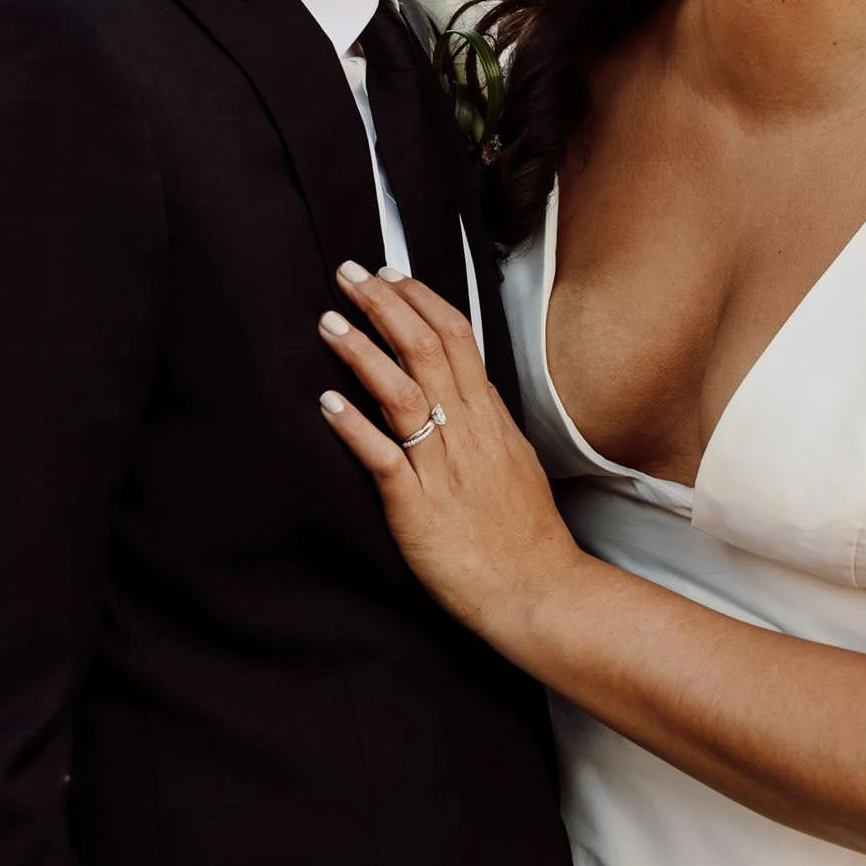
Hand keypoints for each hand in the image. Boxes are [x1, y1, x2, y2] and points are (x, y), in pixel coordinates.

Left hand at [318, 262, 583, 649]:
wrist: (537, 592)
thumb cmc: (524, 532)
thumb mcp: (514, 458)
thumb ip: (486, 420)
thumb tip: (465, 385)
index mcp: (489, 417)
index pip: (455, 337)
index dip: (419, 299)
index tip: (389, 273)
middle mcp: (467, 433)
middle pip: (425, 350)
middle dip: (384, 305)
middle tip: (349, 274)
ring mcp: (443, 470)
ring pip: (402, 394)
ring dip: (362, 353)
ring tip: (329, 323)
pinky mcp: (418, 510)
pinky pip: (385, 460)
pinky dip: (355, 428)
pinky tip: (327, 404)